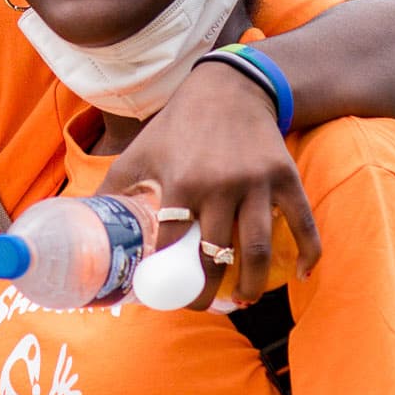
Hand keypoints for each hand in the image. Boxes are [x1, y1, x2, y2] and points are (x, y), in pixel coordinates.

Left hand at [103, 61, 319, 304]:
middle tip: (205, 305)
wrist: (229, 89)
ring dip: (252, 284)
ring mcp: (256, 183)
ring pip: (258, 249)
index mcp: (181, 182)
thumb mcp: (143, 150)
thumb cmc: (180, 124)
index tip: (163, 291)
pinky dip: (308, 253)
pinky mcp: (285, 178)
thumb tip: (86, 216)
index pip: (171, 243)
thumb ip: (115, 184)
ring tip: (244, 301)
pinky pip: (303, 223)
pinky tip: (301, 275)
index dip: (165, 273)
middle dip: (209, 290)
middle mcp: (220, 186)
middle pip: (215, 255)